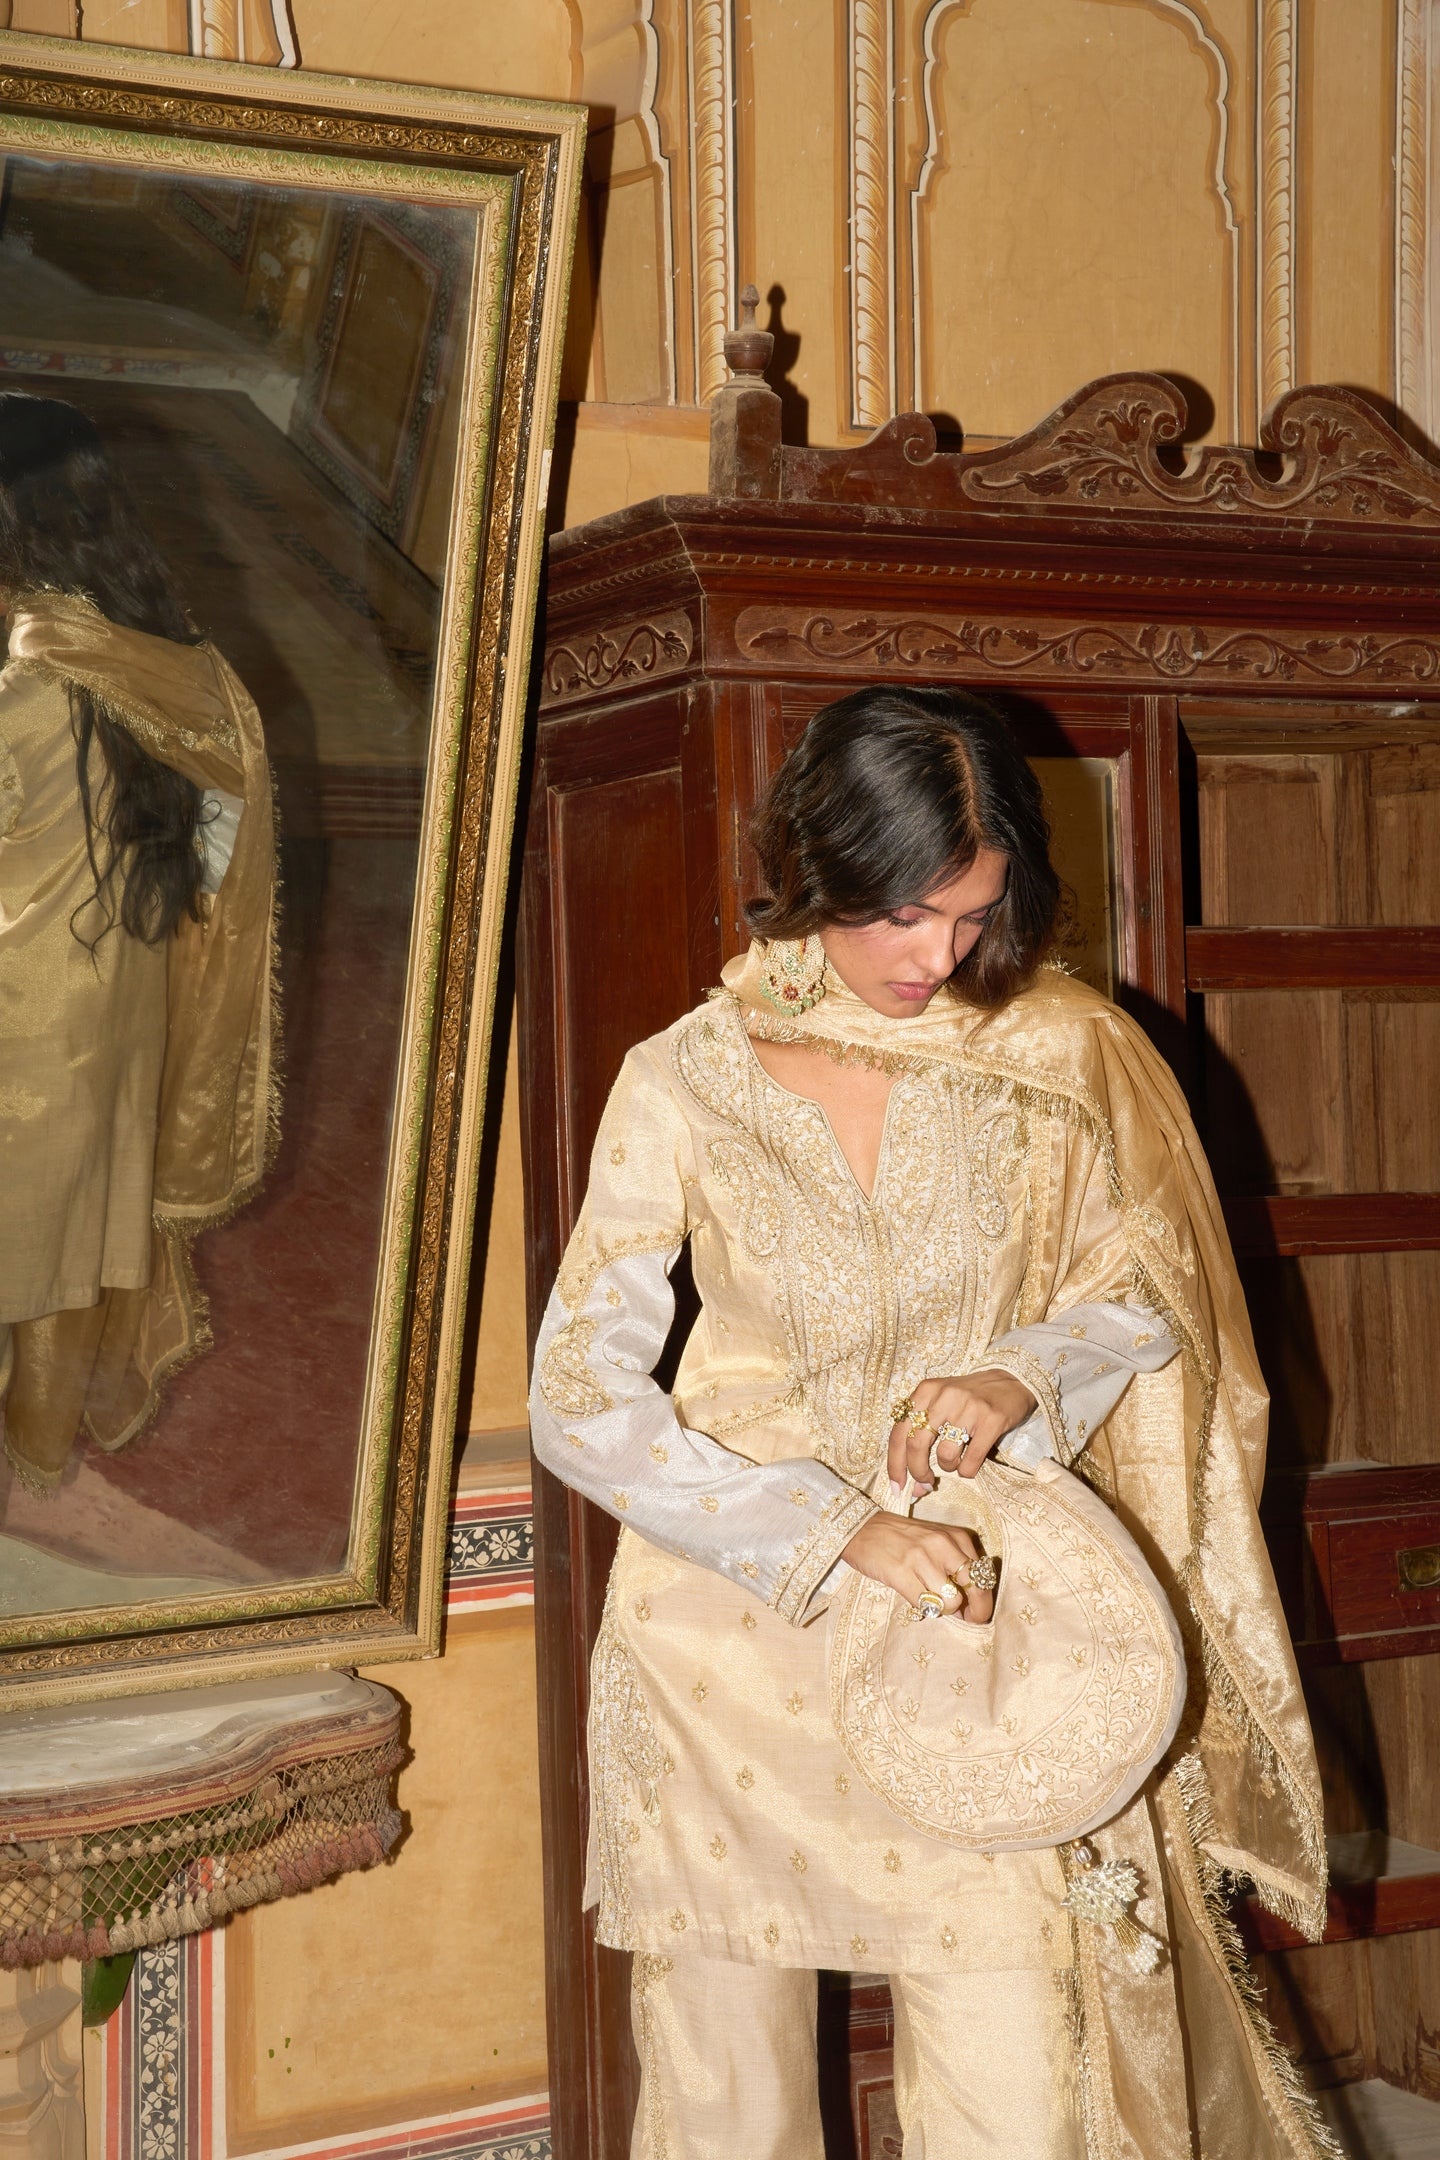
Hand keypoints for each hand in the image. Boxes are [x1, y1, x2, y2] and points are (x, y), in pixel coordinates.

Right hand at [840, 1514, 994, 1622]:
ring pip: (952, 1602)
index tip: (976, 1613)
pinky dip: (925, 1609)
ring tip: (932, 1602)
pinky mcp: (901, 1572)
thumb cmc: (902, 1538)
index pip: (984, 1575)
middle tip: (966, 1620)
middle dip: (975, 1612)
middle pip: (976, 1589)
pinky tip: (916, 1600)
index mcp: (956, 1537)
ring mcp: (922, 1558)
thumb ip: (955, 1563)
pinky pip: (926, 1605)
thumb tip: (971, 1603)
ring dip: (944, 1609)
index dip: (983, 1600)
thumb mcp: (935, 1540)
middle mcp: (944, 1545)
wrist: (861, 1528)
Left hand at [888, 1369, 1036, 1490]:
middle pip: (917, 1445)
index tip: (896, 1486)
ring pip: (945, 1455)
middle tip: (924, 1484)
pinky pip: (971, 1461)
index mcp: (925, 1391)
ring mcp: (969, 1408)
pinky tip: (969, 1465)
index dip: (894, 1464)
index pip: (899, 1433)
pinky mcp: (991, 1420)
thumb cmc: (968, 1397)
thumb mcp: (939, 1400)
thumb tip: (908, 1479)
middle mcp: (944, 1396)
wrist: (1010, 1381)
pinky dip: (967, 1471)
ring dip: (947, 1467)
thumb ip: (921, 1432)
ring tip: (955, 1461)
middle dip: (918, 1472)